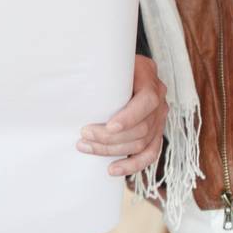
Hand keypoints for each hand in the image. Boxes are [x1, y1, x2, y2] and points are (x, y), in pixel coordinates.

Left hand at [78, 54, 166, 177]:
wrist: (127, 69)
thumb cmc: (112, 65)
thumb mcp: (110, 61)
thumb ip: (101, 70)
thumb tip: (72, 83)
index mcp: (149, 77)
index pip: (147, 101)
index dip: (129, 117)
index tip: (109, 127)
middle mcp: (159, 100)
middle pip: (141, 127)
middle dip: (110, 136)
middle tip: (84, 135)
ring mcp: (160, 118)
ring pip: (142, 143)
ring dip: (113, 150)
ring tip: (87, 148)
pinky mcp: (156, 133)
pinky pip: (150, 154)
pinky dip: (132, 164)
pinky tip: (113, 170)